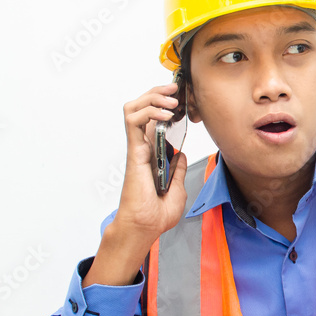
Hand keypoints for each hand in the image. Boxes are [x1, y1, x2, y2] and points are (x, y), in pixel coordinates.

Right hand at [82, 82, 188, 287]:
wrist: (145, 227)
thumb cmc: (155, 214)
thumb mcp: (177, 190)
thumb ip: (177, 170)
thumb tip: (180, 154)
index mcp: (153, 154)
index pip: (155, 120)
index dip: (165, 104)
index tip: (182, 98)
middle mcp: (143, 147)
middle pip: (143, 107)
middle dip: (158, 92)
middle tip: (175, 88)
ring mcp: (137, 148)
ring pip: (134, 108)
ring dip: (152, 97)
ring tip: (170, 98)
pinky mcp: (134, 151)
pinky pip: (134, 121)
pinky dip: (149, 110)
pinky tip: (165, 112)